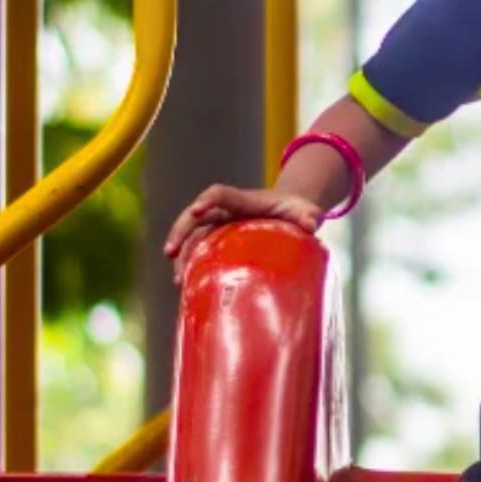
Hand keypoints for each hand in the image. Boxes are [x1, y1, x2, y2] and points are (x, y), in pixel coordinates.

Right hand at [162, 184, 325, 282]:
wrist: (292, 213)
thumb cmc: (298, 211)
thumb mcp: (307, 211)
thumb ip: (309, 216)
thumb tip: (311, 225)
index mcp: (244, 201)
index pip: (220, 194)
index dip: (208, 200)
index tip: (197, 211)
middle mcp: (226, 211)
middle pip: (195, 216)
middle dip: (180, 231)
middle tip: (169, 252)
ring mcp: (221, 226)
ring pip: (193, 236)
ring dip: (182, 255)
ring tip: (178, 280)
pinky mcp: (220, 241)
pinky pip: (200, 251)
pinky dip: (191, 266)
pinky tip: (187, 287)